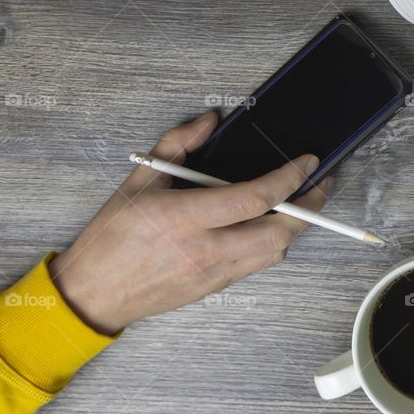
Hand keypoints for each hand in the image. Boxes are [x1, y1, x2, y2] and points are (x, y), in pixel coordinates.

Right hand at [49, 111, 328, 334]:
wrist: (94, 292)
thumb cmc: (113, 235)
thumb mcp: (140, 178)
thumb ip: (178, 143)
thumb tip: (211, 120)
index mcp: (186, 218)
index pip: (256, 198)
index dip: (290, 178)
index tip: (309, 161)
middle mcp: (206, 248)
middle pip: (280, 232)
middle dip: (310, 207)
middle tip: (319, 183)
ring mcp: (214, 272)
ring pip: (275, 252)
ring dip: (295, 227)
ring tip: (300, 202)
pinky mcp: (216, 286)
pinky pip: (259, 264)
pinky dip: (274, 243)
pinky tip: (270, 224)